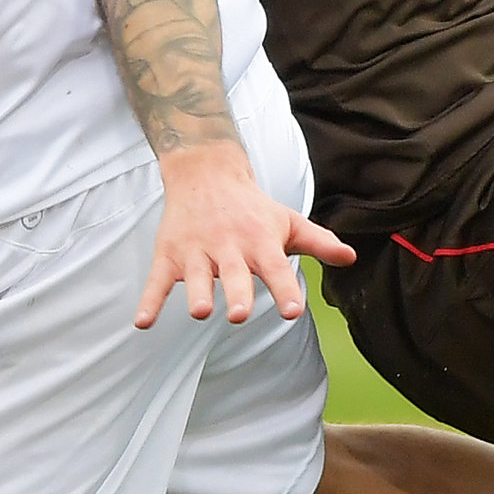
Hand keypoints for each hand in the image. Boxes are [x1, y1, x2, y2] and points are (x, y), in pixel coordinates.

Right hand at [135, 141, 355, 328]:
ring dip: (197, 292)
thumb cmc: (252, 207)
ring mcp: (197, 250)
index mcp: (259, 241)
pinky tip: (143, 322)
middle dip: (236, 292)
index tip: (292, 311)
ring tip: (200, 311)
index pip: (275, 267)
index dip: (283, 289)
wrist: (205, 171)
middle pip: (234, 273)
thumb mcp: (287, 221)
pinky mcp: (170, 254)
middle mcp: (229, 246)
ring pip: (196, 275)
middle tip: (239, 314)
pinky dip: (149, 300)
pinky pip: (157, 280)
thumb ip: (318, 242)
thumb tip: (350, 257)